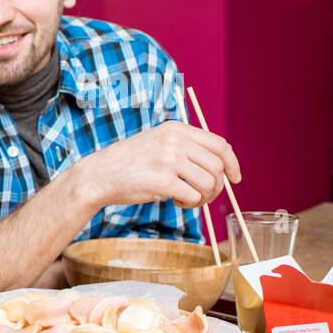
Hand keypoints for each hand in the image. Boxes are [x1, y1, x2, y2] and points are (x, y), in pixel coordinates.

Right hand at [77, 120, 240, 209]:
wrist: (98, 175)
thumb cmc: (128, 163)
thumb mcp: (157, 142)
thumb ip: (185, 146)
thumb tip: (221, 163)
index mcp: (176, 129)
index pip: (219, 144)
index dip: (232, 163)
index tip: (235, 178)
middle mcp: (175, 141)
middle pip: (217, 166)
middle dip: (217, 186)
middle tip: (204, 196)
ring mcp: (169, 160)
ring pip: (209, 182)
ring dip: (204, 197)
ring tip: (188, 199)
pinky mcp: (162, 182)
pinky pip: (193, 196)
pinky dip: (190, 203)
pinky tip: (175, 201)